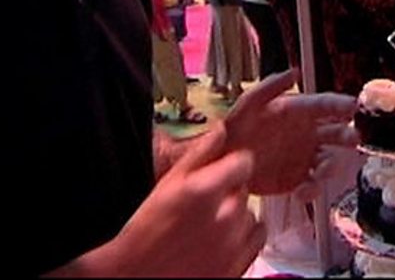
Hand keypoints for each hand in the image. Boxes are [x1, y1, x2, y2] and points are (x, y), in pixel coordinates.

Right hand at [61, 127, 263, 277]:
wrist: (137, 275)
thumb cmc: (146, 230)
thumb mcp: (168, 184)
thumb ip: (199, 154)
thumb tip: (220, 128)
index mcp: (205, 191)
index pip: (244, 162)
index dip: (232, 164)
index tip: (221, 171)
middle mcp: (226, 217)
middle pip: (243, 189)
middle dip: (227, 192)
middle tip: (202, 205)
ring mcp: (235, 244)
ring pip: (250, 213)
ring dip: (235, 215)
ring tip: (207, 226)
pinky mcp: (240, 264)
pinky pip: (256, 238)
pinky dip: (243, 236)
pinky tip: (219, 241)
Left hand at [224, 69, 357, 195]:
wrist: (221, 164)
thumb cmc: (234, 130)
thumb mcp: (249, 104)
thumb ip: (270, 86)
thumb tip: (294, 72)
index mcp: (297, 112)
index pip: (325, 105)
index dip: (341, 105)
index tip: (354, 106)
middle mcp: (306, 133)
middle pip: (337, 133)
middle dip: (348, 135)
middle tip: (352, 138)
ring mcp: (305, 157)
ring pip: (330, 161)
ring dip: (330, 167)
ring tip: (318, 174)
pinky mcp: (298, 179)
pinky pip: (315, 185)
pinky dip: (313, 190)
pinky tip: (301, 192)